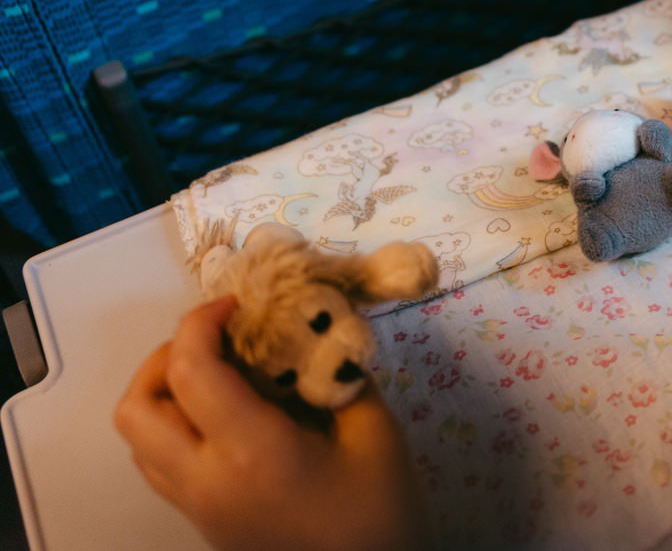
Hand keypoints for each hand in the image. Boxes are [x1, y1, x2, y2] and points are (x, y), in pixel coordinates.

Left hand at [114, 297, 429, 550]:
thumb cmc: (380, 509)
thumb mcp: (375, 430)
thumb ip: (337, 374)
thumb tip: (313, 330)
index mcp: (251, 452)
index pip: (191, 371)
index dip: (201, 322)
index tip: (237, 305)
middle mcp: (206, 480)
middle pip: (136, 408)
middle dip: (166, 358)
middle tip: (216, 340)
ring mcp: (196, 507)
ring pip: (138, 439)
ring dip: (165, 394)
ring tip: (220, 374)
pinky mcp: (201, 521)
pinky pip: (159, 463)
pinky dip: (174, 426)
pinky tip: (226, 415)